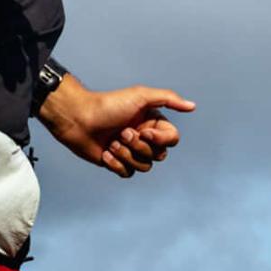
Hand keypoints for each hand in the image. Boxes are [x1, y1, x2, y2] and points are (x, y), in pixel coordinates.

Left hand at [41, 76, 193, 177]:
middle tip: (121, 133)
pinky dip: (116, 164)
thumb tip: (193, 106)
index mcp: (153, 123)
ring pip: (144, 167)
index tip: (142, 130)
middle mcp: (144, 138)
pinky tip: (104, 153)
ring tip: (111, 143)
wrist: (78, 119)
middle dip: (139, 147)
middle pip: (158, 156)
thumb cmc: (108, 105)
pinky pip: (128, 174)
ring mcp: (130, 151)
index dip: (160, 140)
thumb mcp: (140, 96)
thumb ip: (168, 99)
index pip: (172, 139)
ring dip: (126, 155)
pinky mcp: (117, 163)